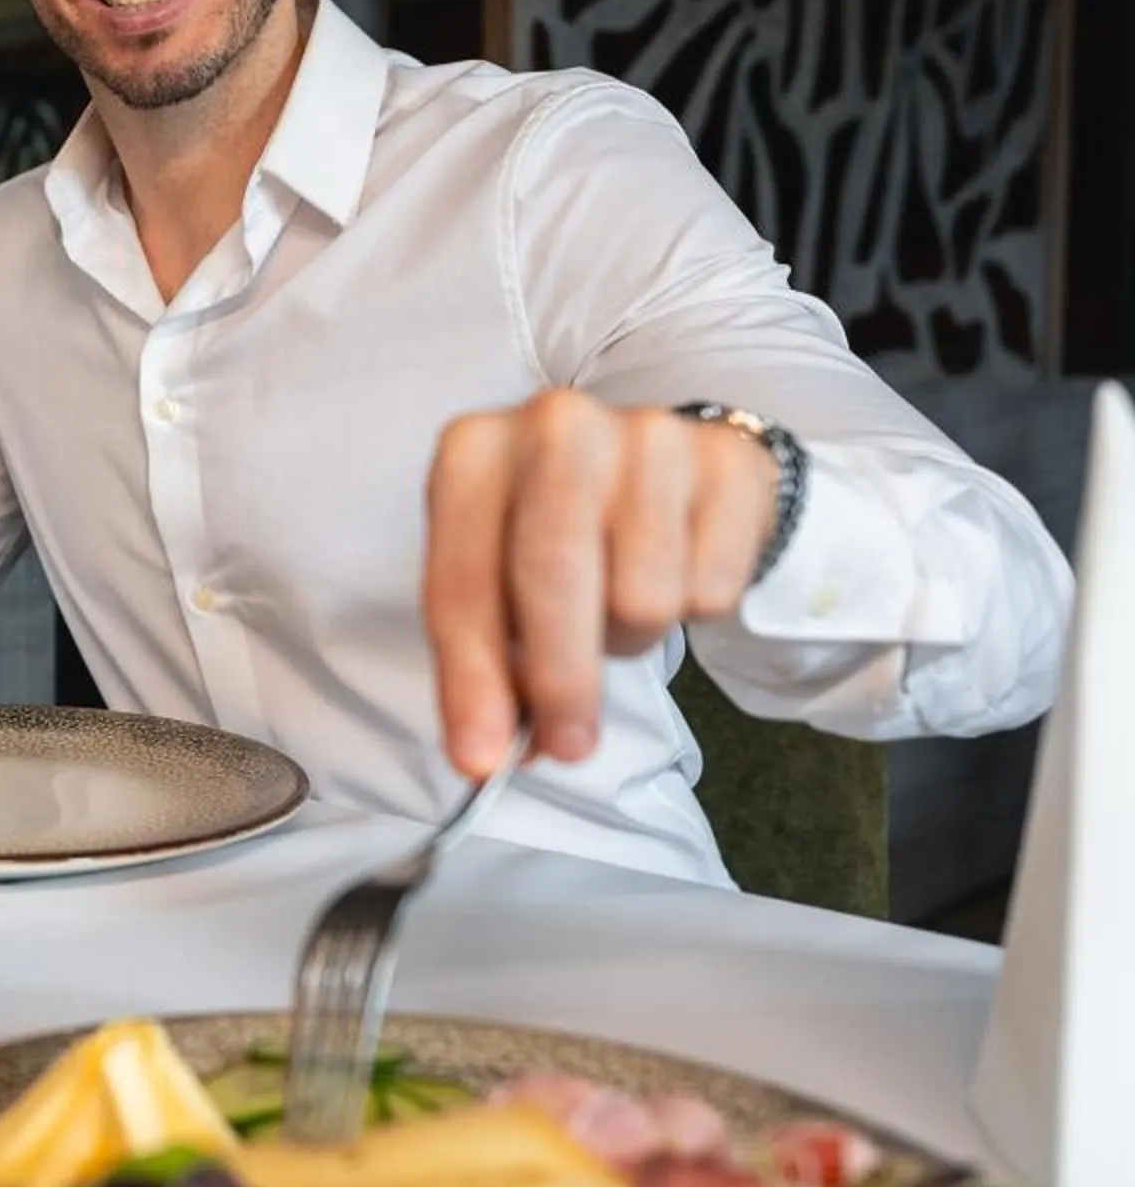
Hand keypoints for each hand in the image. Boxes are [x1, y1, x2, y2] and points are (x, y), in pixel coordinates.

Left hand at [423, 392, 779, 776]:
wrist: (663, 468)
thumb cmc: (559, 535)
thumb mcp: (499, 582)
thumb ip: (488, 664)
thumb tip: (491, 756)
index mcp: (472, 451)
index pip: (460, 580)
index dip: (470, 681)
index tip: (482, 760)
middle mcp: (555, 426)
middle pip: (553, 575)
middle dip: (559, 680)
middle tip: (568, 746)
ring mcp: (647, 434)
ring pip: (641, 594)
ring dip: (628, 638)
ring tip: (619, 608)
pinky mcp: (726, 462)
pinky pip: (710, 587)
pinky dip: (692, 611)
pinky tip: (676, 571)